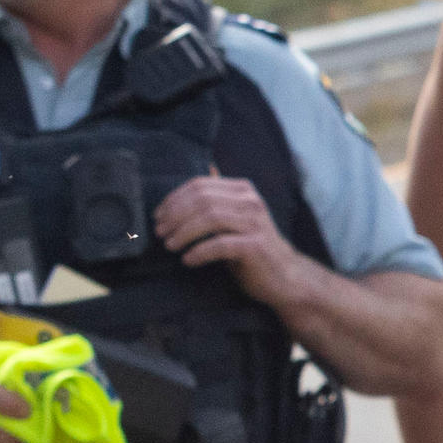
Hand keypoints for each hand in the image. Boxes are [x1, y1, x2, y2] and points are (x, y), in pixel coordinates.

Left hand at [157, 171, 304, 307]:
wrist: (283, 275)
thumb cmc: (251, 246)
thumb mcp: (236, 216)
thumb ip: (221, 195)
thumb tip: (208, 166)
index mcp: (243, 190)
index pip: (200, 185)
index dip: (174, 199)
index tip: (158, 216)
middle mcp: (251, 201)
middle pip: (202, 200)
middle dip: (175, 216)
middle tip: (160, 233)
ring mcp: (256, 223)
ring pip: (210, 218)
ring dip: (183, 233)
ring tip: (170, 245)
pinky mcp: (256, 246)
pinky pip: (220, 244)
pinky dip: (199, 252)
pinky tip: (188, 260)